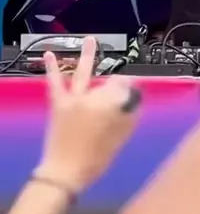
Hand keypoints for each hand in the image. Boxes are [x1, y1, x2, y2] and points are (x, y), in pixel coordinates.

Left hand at [36, 36, 139, 193]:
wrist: (64, 173)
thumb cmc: (96, 159)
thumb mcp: (119, 138)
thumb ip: (129, 115)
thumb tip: (136, 99)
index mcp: (109, 106)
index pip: (125, 88)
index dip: (132, 89)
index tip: (136, 92)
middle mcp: (91, 97)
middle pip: (108, 83)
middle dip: (117, 83)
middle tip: (123, 85)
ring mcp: (73, 98)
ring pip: (83, 74)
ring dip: (87, 56)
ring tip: (90, 39)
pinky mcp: (58, 103)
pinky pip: (55, 83)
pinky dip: (52, 68)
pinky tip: (49, 54)